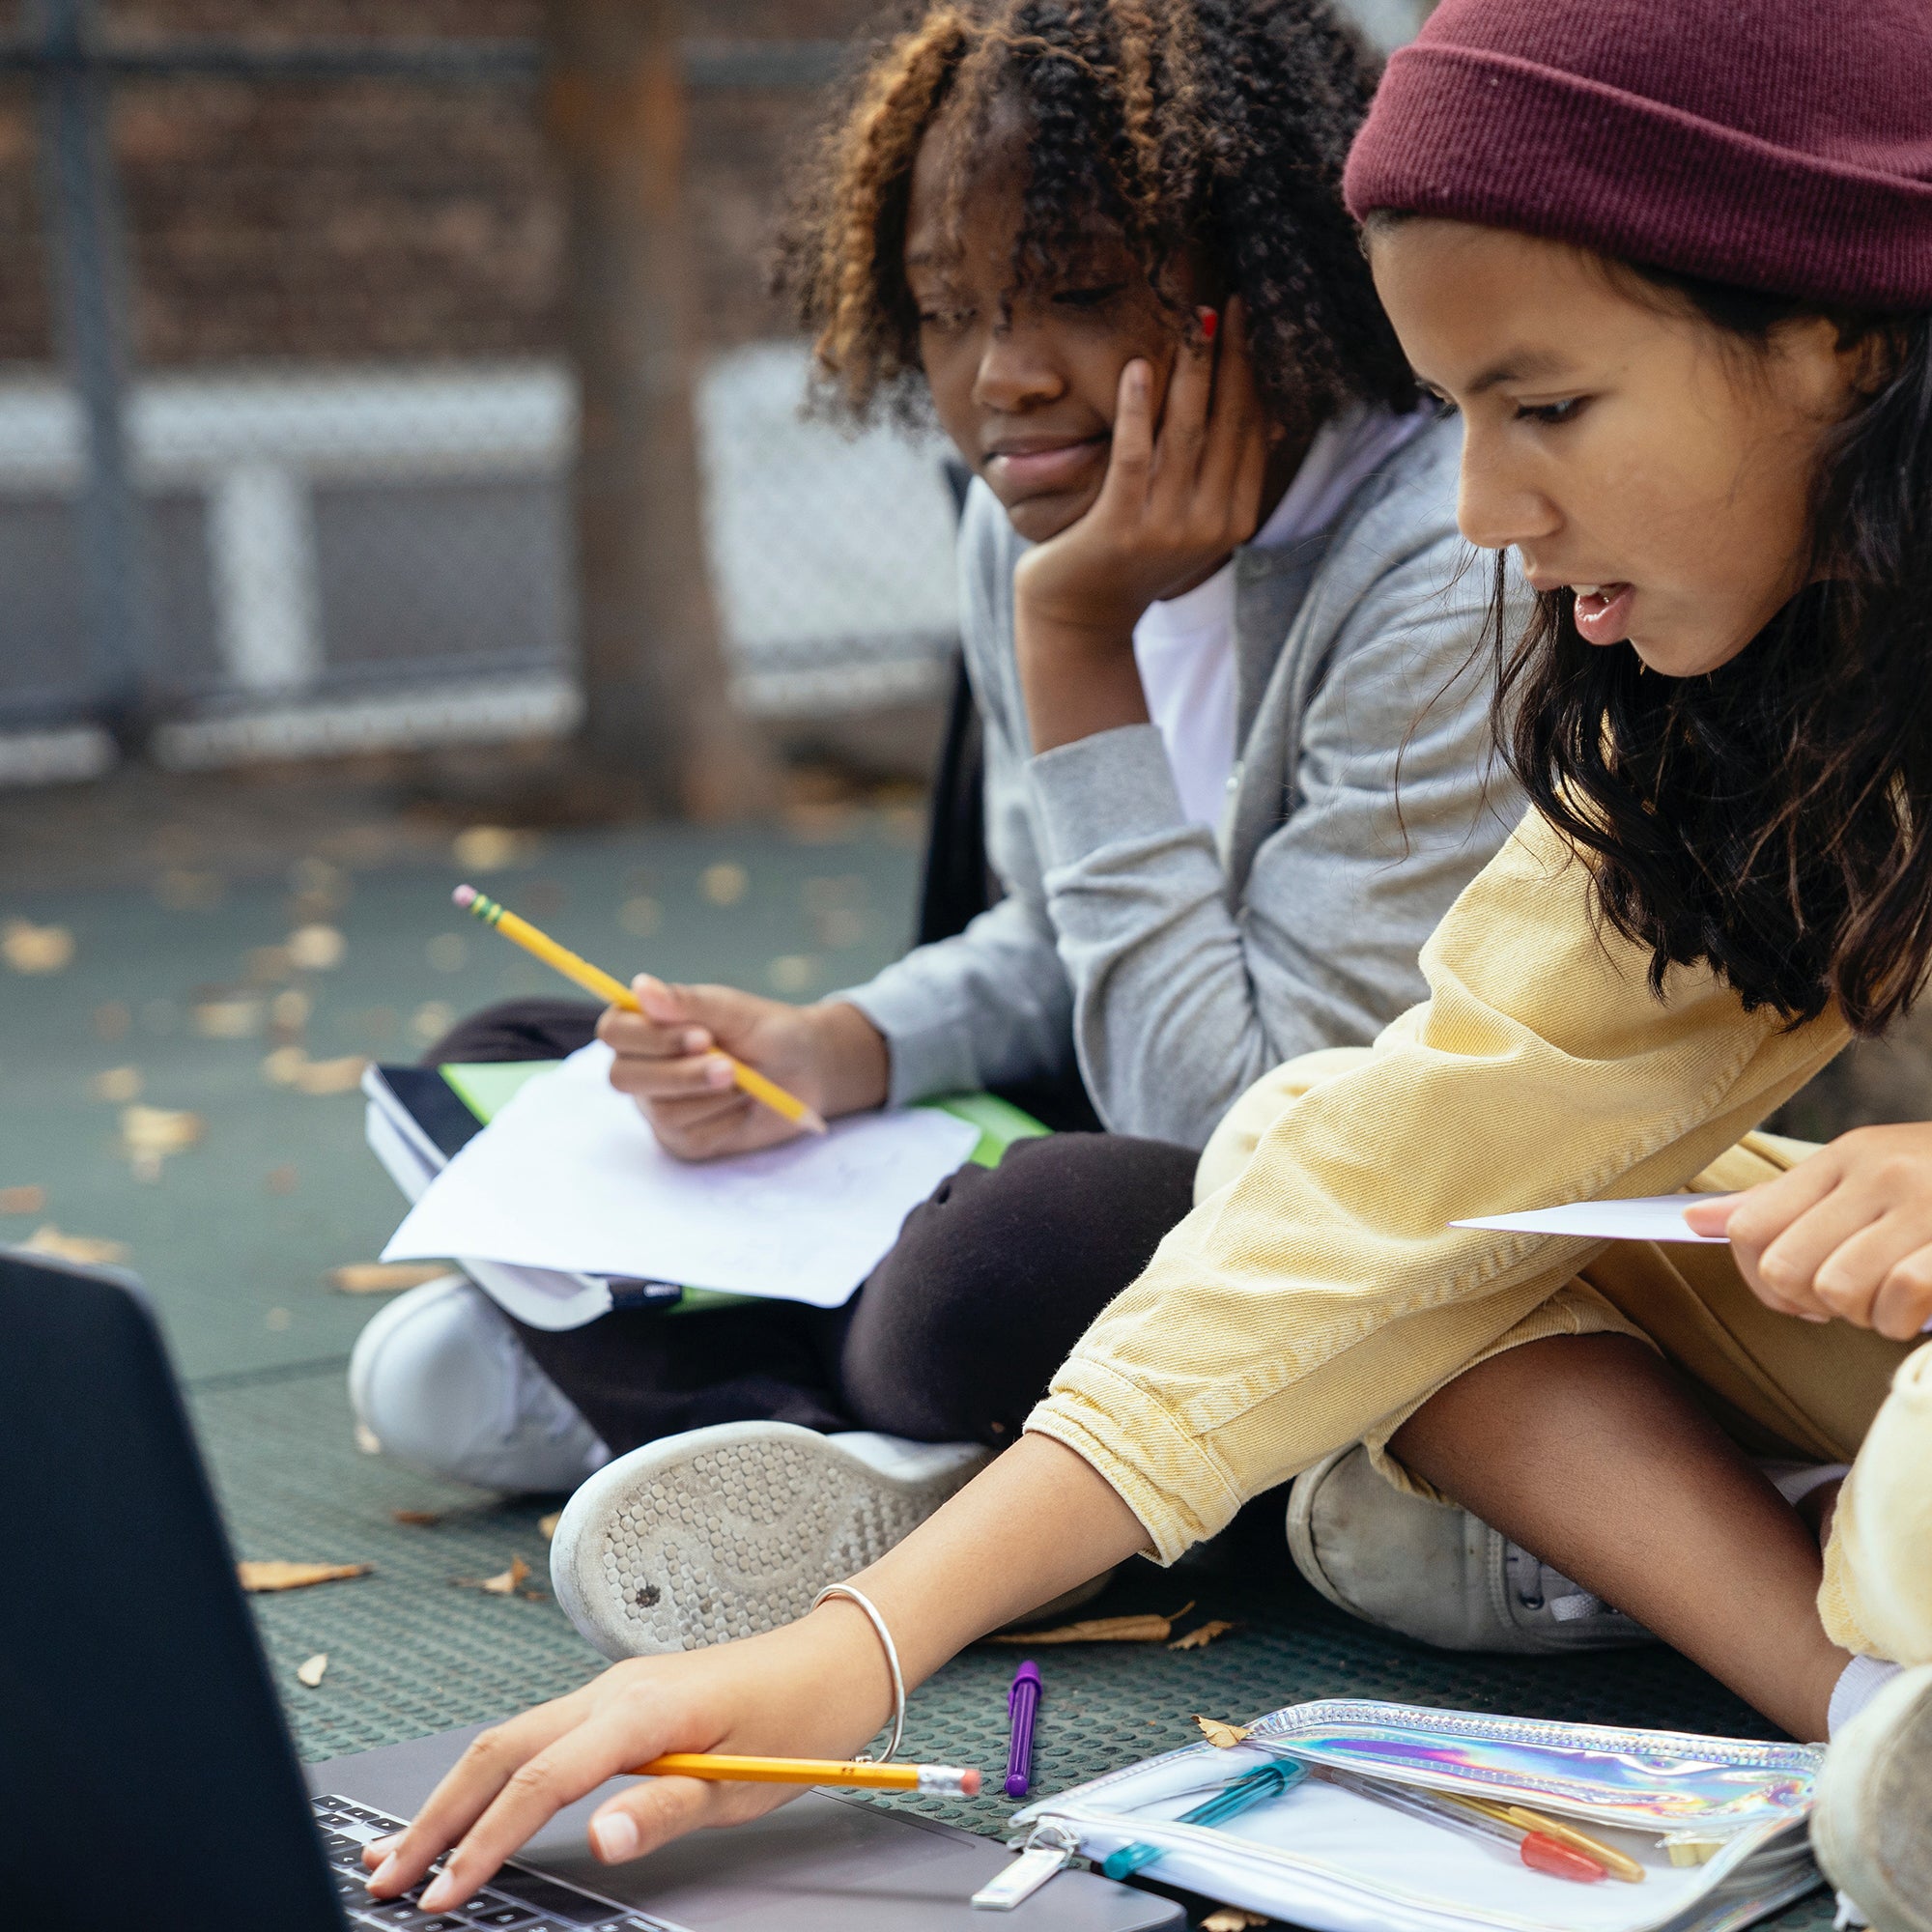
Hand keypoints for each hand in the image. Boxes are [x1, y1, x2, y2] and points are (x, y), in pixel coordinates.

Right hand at [361, 1604, 893, 1913]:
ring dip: (452, 1794)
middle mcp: (613, 1689)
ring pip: (508, 1739)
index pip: (540, 1779)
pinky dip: (490, 1776)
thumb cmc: (801, 1719)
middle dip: (436, 1816)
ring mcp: (611, 1689)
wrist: (835, 1658)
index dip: (483, 1840)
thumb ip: (664, 1810)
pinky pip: (535, 1735)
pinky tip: (466, 1806)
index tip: (443, 1896)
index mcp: (642, 1709)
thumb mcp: (744, 1783)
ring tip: (399, 1849)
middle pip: (500, 1749)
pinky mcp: (618, 1699)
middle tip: (386, 1878)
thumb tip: (598, 1841)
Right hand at [598, 977, 887, 1158]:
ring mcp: (659, 1105)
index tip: (703, 1036)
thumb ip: (687, 1002)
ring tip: (747, 1082)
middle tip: (732, 1068)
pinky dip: (724, 1122)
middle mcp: (644, 1066)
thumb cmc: (769, 1032)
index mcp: (648, 1025)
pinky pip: (689, 1138)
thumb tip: (640, 986)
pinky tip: (744, 1107)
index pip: (614, 1031)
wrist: (808, 1072)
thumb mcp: (734, 1011)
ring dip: (711, 1097)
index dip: (650, 1038)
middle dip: (681, 1075)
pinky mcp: (682, 1139)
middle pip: (624, 1077)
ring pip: (661, 1111)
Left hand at [1012, 297, 1271, 753]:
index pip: (1251, 430)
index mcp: (1233, 518)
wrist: (1079, 617)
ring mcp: (1166, 528)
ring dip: (1191, 371)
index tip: (1250, 319)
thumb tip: (1255, 413)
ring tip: (1193, 316)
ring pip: (1185, 433)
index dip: (1252, 371)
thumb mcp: (1186, 518)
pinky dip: (1137, 410)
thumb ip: (1216, 475)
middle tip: (1231, 300)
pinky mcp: (1120, 527)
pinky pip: (1134, 456)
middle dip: (1231, 358)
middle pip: (1226, 423)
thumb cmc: (1129, 557)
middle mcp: (1208, 524)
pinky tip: (1137, 368)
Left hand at [1682, 1122, 1931, 1337]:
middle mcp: (1876, 1174)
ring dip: (1861, 1315)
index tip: (1798, 1293)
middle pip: (1784, 1267)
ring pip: (1836, 1289)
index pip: (1750, 1226)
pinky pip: (1898, 1296)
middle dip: (1810, 1301)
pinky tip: (1915, 1310)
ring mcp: (1920, 1204)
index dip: (1759, 1277)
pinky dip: (1899, 1321)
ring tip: (1887, 1300)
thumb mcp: (1864, 1176)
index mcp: (1843, 1157)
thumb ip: (1782, 1201)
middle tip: (1848, 1298)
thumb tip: (1694, 1219)